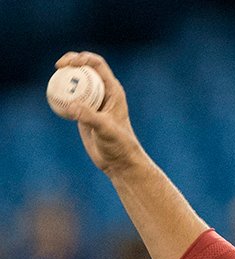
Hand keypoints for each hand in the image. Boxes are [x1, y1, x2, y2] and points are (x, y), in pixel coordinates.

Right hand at [54, 51, 143, 173]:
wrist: (119, 161)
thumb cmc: (119, 145)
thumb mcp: (106, 130)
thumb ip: (90, 117)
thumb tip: (71, 105)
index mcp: (113, 90)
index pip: (97, 65)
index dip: (82, 58)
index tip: (67, 63)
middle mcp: (104, 93)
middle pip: (85, 69)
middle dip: (70, 63)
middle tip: (57, 67)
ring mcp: (93, 102)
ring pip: (76, 83)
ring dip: (64, 78)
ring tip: (53, 81)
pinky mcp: (84, 112)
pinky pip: (70, 98)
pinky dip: (61, 95)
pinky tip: (52, 98)